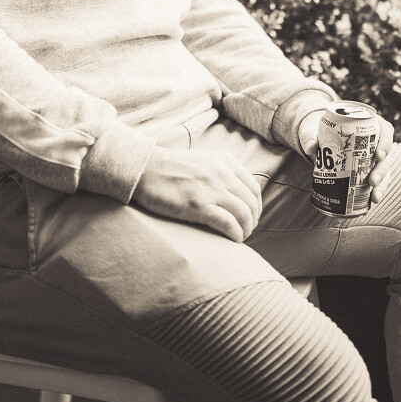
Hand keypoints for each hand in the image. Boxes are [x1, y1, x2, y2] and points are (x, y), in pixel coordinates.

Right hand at [132, 147, 263, 242]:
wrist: (144, 169)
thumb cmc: (170, 169)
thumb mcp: (202, 161)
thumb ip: (220, 173)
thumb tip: (234, 194)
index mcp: (226, 162)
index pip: (254, 189)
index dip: (256, 208)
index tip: (250, 219)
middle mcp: (223, 174)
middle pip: (251, 204)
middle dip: (252, 222)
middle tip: (245, 232)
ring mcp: (212, 189)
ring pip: (244, 214)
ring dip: (246, 230)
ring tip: (240, 238)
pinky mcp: (198, 205)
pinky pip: (228, 223)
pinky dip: (235, 234)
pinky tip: (233, 240)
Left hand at [297, 108, 396, 205]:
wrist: (319, 139)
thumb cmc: (321, 130)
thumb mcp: (314, 129)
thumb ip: (310, 136)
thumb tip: (310, 148)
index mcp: (369, 124)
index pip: (385, 131)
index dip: (386, 143)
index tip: (379, 155)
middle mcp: (376, 141)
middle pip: (387, 155)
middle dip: (382, 170)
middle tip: (373, 181)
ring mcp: (375, 157)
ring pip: (385, 171)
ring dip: (382, 185)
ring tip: (374, 198)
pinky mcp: (370, 170)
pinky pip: (378, 181)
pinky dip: (376, 191)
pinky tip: (372, 201)